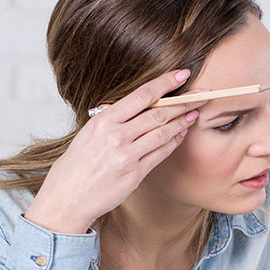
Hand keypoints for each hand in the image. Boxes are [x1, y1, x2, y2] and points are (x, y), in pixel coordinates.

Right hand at [25, 69, 208, 233]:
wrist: (68, 195)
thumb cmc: (78, 163)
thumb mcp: (90, 132)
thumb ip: (113, 119)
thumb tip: (136, 105)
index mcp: (104, 120)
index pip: (141, 95)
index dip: (165, 83)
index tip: (182, 74)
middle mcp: (116, 135)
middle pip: (158, 113)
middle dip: (183, 102)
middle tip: (201, 94)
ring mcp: (127, 155)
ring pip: (163, 132)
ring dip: (182, 121)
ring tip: (194, 112)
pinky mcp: (136, 173)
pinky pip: (161, 153)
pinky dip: (174, 141)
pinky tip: (182, 133)